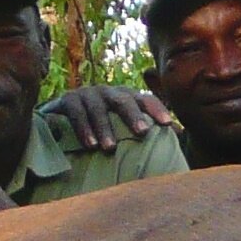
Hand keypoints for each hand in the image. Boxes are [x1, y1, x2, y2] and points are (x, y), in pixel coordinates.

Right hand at [43, 84, 174, 150]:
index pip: (145, 99)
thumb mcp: (123, 126)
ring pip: (98, 107)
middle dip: (133, 115)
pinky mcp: (67, 99)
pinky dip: (83, 128)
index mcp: (127, 97)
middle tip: (142, 133)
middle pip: (123, 100)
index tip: (167, 124)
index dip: (156, 109)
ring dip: (104, 127)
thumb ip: (149, 129)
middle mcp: (109, 92)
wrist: (60, 119)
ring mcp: (88, 94)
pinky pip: (76, 112)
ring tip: (109, 148)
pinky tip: (90, 144)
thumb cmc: (101, 126)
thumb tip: (180, 134)